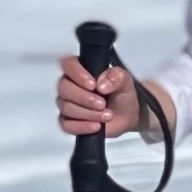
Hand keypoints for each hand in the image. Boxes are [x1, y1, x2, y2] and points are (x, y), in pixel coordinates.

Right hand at [56, 59, 172, 140]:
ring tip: (106, 115)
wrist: (126, 116)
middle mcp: (71, 85)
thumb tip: (103, 84)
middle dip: (84, 98)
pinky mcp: (69, 121)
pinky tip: (96, 126)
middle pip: (64, 88)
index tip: (93, 85)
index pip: (68, 64)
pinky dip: (82, 126)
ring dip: (88, 113)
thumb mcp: (125, 82)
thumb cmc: (122, 95)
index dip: (77, 74)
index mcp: (82, 70)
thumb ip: (116, 77)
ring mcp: (68, 103)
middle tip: (102, 103)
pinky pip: (66, 125)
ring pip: (66, 107)